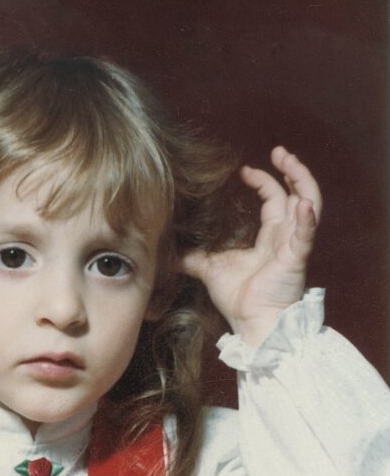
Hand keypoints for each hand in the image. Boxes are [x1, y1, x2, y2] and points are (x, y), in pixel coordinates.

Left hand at [180, 146, 321, 345]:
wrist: (252, 324)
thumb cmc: (238, 300)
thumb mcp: (210, 270)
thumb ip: (192, 258)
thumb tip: (166, 251)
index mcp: (269, 237)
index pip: (273, 200)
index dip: (263, 181)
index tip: (245, 171)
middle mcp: (285, 236)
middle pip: (295, 193)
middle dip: (289, 170)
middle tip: (279, 151)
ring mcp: (293, 245)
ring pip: (309, 203)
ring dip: (302, 180)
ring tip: (291, 162)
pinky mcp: (296, 257)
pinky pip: (306, 233)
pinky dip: (307, 218)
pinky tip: (303, 203)